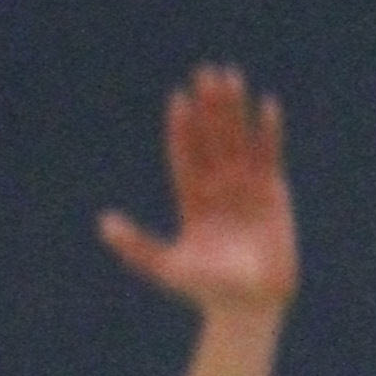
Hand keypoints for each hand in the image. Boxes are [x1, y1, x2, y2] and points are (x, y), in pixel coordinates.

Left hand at [100, 68, 296, 315]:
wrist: (249, 303)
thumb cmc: (205, 289)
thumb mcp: (165, 266)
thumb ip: (136, 244)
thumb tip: (103, 222)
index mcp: (191, 201)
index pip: (184, 156)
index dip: (181, 129)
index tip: (177, 99)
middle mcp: (217, 187)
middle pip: (212, 138)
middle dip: (210, 107)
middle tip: (206, 72)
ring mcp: (245, 186)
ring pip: (239, 139)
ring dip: (235, 109)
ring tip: (231, 76)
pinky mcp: (272, 191)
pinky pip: (269, 154)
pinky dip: (268, 132)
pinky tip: (266, 106)